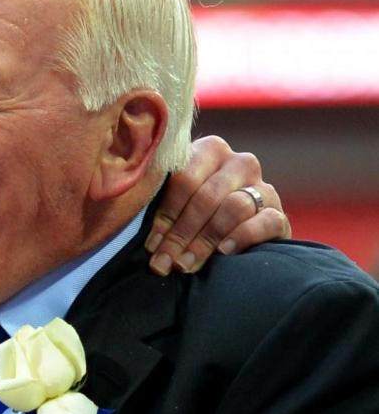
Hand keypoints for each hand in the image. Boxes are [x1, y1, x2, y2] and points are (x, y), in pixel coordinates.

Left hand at [146, 135, 289, 274]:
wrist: (238, 233)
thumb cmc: (191, 215)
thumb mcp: (174, 203)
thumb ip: (158, 202)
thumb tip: (134, 227)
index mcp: (208, 150)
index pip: (183, 179)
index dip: (165, 215)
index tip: (151, 245)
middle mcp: (238, 162)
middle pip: (206, 196)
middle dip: (181, 234)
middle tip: (165, 262)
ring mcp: (262, 186)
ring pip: (234, 207)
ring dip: (205, 240)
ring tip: (186, 263)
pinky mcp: (279, 212)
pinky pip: (265, 220)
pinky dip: (242, 236)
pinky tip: (224, 252)